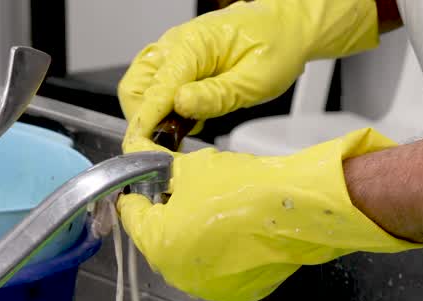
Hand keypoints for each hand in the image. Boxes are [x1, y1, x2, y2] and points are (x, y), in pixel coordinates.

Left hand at [116, 128, 421, 300]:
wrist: (298, 210)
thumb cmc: (244, 189)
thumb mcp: (191, 167)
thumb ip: (157, 166)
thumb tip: (138, 152)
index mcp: (160, 246)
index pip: (132, 215)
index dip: (136, 191)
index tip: (140, 180)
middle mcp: (180, 275)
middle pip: (160, 238)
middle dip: (168, 213)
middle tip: (183, 188)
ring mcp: (210, 288)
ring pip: (190, 254)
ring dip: (194, 232)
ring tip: (216, 206)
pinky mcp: (239, 291)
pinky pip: (218, 267)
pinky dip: (221, 249)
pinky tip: (237, 227)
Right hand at [118, 0, 380, 149]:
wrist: (288, 28)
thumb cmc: (277, 48)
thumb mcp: (254, 81)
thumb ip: (216, 96)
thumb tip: (180, 106)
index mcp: (193, 45)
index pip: (155, 89)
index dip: (145, 124)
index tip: (141, 150)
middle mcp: (176, 43)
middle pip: (135, 86)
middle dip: (142, 119)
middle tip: (166, 145)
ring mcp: (175, 49)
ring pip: (141, 85)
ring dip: (150, 113)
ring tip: (179, 132)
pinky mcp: (180, 59)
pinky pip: (156, 83)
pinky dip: (162, 105)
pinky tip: (188, 118)